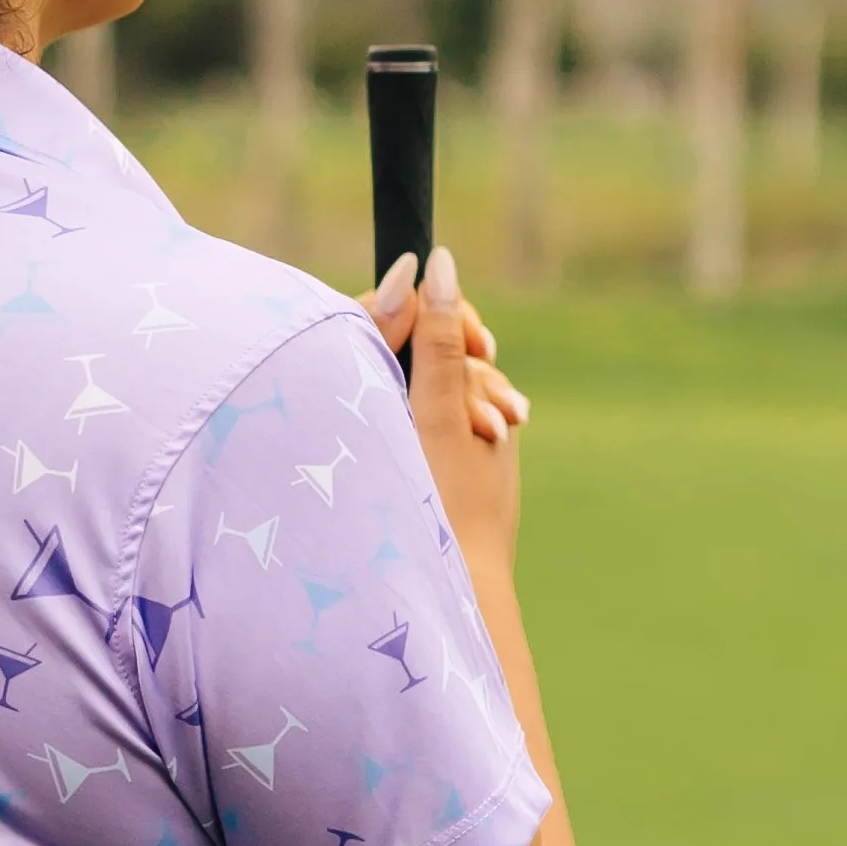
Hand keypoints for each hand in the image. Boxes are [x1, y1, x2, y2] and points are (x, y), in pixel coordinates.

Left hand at [366, 244, 528, 588]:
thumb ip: (432, 337)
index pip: (383, 310)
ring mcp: (393, 418)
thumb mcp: (440, 412)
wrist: (454, 582)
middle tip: (491, 371)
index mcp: (345, 386)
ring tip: (501, 423)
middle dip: (464, 357)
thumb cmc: (440, 503)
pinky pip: (452, 397)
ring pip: (443, 369)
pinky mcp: (420, 436)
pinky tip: (501, 427)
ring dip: (480, 387)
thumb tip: (429, 263)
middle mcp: (361, 398)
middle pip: (420, 337)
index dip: (432, 314)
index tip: (476, 341)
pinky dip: (480, 406)